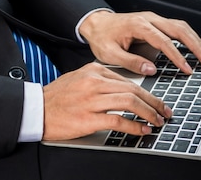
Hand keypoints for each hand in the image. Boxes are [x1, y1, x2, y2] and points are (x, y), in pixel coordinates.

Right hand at [42, 62, 171, 140]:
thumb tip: (124, 90)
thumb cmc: (56, 97)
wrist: (35, 108)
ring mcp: (91, 100)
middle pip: (133, 90)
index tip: (156, 101)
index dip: (147, 92)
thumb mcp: (78, 78)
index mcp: (93, 71)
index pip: (127, 80)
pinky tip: (142, 130)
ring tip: (157, 121)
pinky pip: (118, 120)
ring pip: (129, 102)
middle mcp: (94, 82)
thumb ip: (99, 80)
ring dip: (148, 113)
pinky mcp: (88, 118)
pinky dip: (134, 126)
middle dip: (153, 102)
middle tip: (164, 111)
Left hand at [79, 10, 200, 75]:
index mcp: (138, 25)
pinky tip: (195, 47)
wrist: (95, 23)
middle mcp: (148, 19)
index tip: (186, 68)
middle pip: (178, 29)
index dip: (177, 56)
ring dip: (195, 40)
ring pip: (180, 26)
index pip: (163, 41)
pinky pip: (176, 27)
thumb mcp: (110, 53)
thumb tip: (151, 69)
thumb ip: (130, 61)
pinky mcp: (155, 22)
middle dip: (195, 45)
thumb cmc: (101, 37)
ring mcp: (153, 19)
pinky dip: (189, 37)